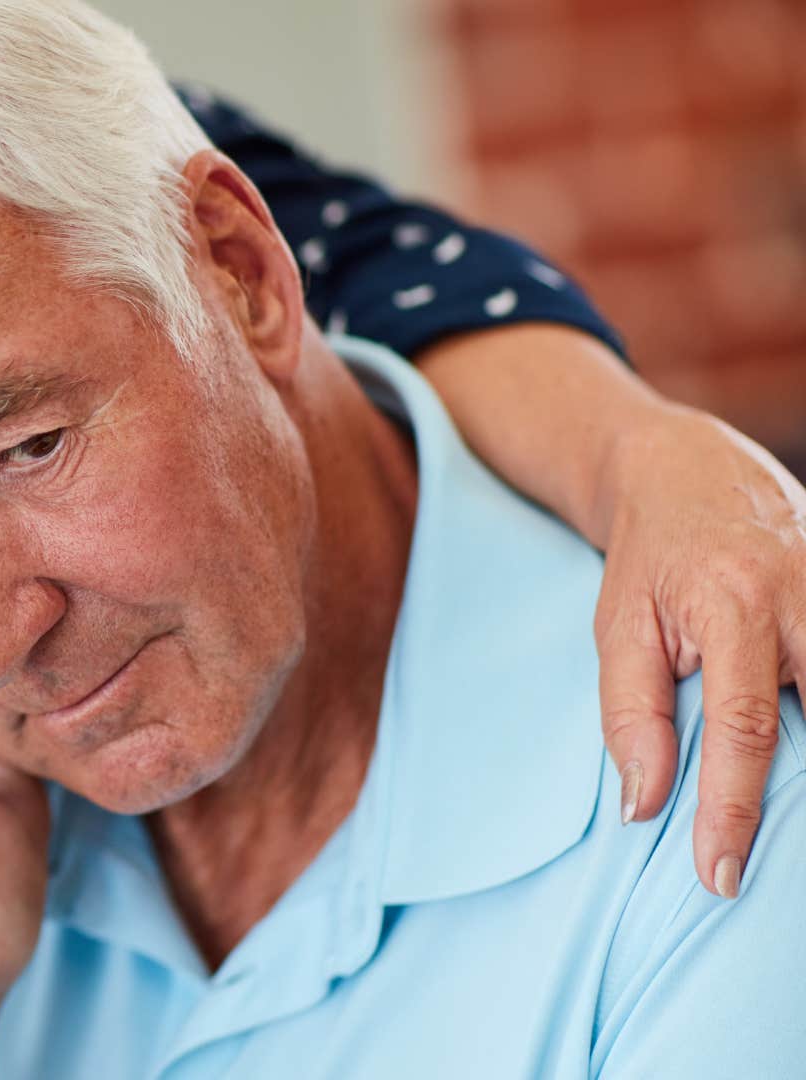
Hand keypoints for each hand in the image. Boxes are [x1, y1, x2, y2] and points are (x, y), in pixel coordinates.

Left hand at [592, 405, 805, 896]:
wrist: (686, 468)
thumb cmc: (647, 559)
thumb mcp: (618, 629)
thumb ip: (631, 716)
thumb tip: (643, 807)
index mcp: (734, 605)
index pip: (743, 728)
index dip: (734, 810)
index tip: (720, 874)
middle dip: (805, 795)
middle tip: (770, 867)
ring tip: (788, 827)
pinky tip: (804, 735)